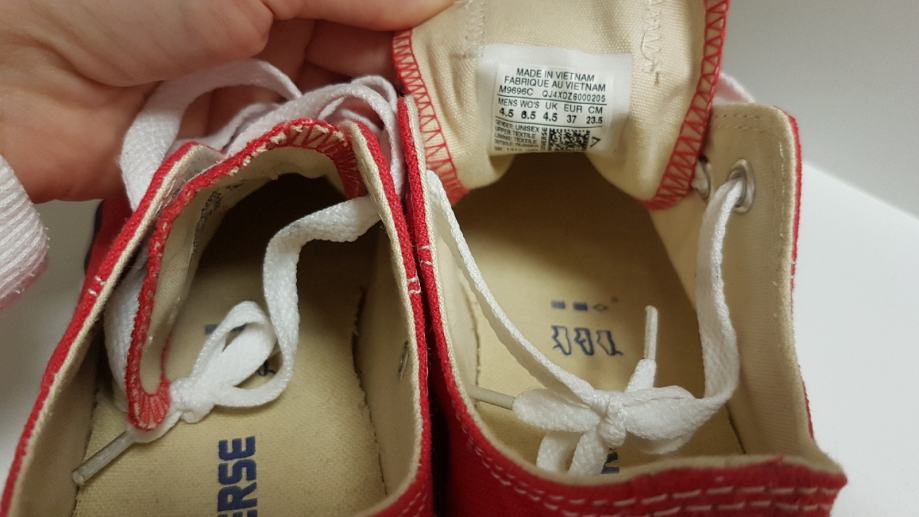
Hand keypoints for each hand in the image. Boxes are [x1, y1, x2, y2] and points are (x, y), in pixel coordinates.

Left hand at [0, 0, 449, 202]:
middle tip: (469, 143)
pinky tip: (377, 190)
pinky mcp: (229, 155)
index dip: (435, 43)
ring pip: (342, 123)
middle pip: (371, 71)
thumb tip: (440, 3)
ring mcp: (253, 96)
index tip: (485, 79)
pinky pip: (297, 165)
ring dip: (382, 146)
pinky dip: (333, 176)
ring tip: (435, 175)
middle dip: (418, 105)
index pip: (386, 12)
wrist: (7, 68)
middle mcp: (275, 31)